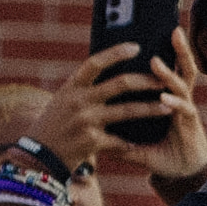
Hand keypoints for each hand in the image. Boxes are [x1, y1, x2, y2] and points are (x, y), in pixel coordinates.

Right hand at [37, 42, 164, 180]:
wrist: (39, 158)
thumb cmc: (54, 126)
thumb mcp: (63, 101)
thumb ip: (83, 88)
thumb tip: (107, 69)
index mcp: (72, 87)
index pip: (95, 62)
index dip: (116, 53)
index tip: (136, 46)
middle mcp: (79, 101)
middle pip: (120, 84)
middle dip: (146, 81)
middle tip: (163, 80)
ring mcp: (87, 121)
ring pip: (128, 111)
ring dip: (150, 109)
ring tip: (168, 108)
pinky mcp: (93, 142)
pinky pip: (121, 140)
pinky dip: (131, 142)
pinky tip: (141, 143)